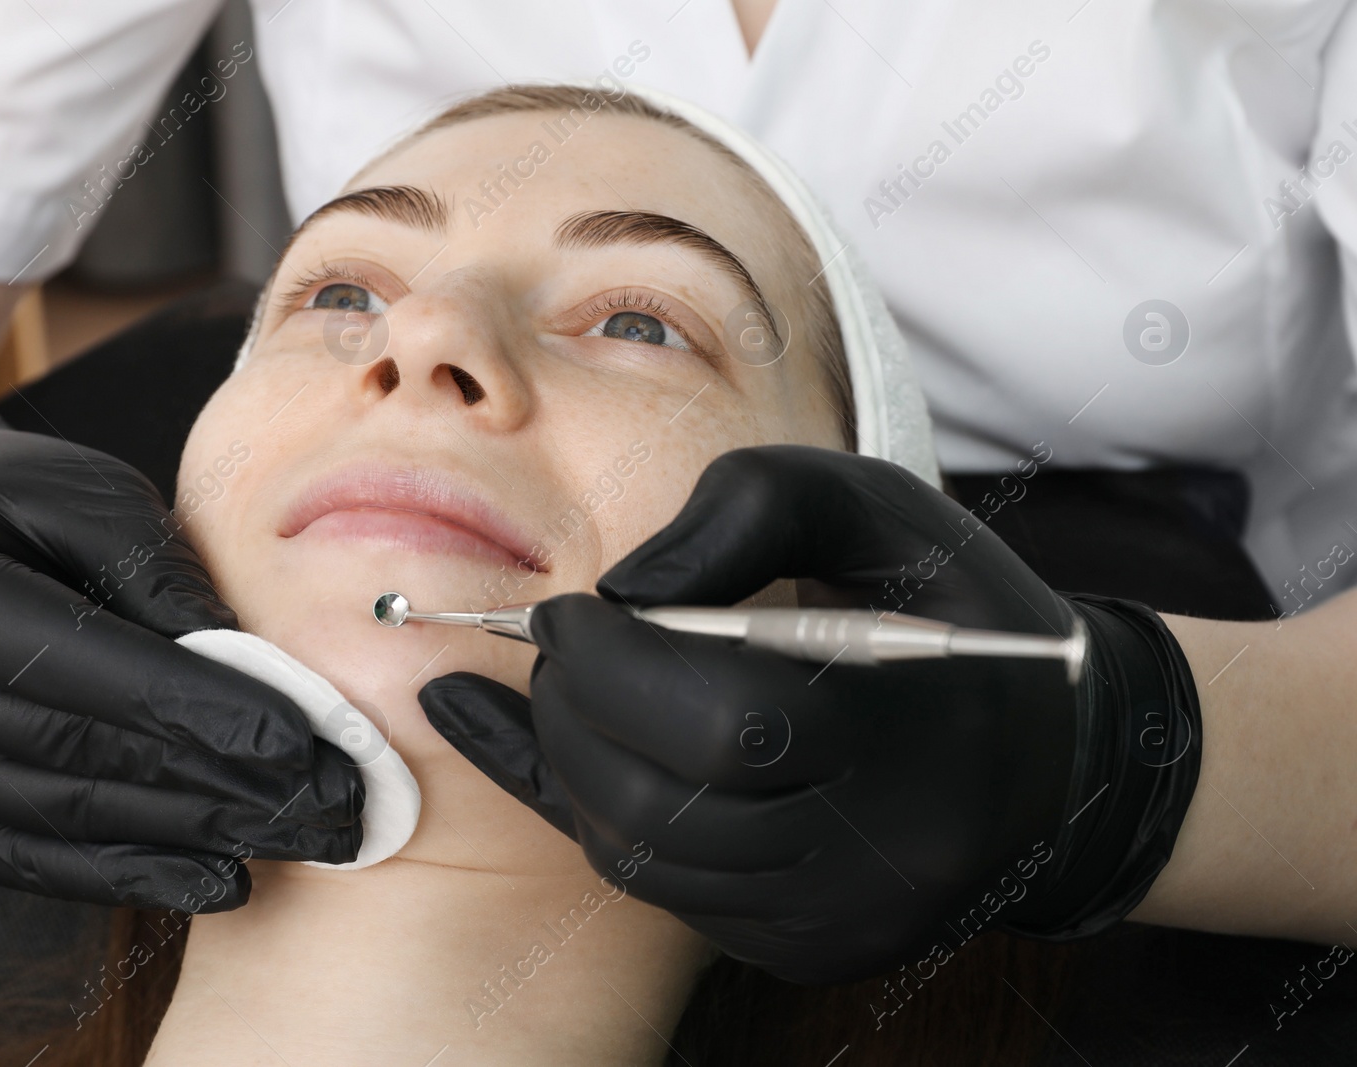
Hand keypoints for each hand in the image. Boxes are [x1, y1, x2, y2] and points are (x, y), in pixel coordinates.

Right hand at [0, 388, 361, 911]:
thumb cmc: (7, 500)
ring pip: (61, 819)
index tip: (297, 738)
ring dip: (190, 835)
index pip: (78, 663)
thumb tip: (245, 663)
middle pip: (74, 751)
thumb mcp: (82, 493)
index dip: (192, 705)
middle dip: (215, 780)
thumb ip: (155, 572)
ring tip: (298, 836)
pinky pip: (28, 863)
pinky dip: (129, 876)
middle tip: (326, 800)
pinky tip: (219, 878)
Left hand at [420, 446, 1201, 982]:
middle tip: (554, 648)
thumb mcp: (880, 511)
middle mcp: (873, 860)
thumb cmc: (957, 615)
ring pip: (644, 864)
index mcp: (907, 739)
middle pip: (663, 808)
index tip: (568, 610)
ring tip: (567, 690)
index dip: (615, 667)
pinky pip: (661, 894)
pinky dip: (595, 817)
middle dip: (571, 717)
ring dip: (572, 768)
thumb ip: (752, 507)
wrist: (1052, 763)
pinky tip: (545, 753)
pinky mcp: (803, 950)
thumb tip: (621, 588)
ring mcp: (835, 923)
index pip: (725, 724)